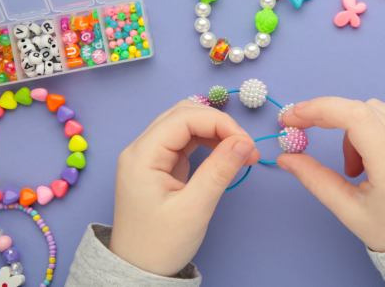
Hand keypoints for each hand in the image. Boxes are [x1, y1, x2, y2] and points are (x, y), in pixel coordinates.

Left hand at [109, 101, 260, 275]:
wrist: (138, 270)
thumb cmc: (159, 245)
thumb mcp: (194, 209)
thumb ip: (219, 171)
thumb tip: (245, 141)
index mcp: (142, 156)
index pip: (184, 118)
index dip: (219, 122)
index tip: (246, 142)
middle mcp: (142, 149)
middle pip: (184, 114)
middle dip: (219, 124)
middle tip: (246, 146)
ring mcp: (150, 156)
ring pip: (186, 124)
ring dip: (216, 131)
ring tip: (241, 151)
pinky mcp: (160, 164)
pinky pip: (186, 141)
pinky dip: (210, 142)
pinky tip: (227, 154)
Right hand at [277, 98, 384, 252]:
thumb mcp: (349, 210)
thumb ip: (314, 179)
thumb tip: (285, 157)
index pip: (354, 116)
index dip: (320, 109)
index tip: (295, 116)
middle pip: (362, 109)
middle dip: (336, 125)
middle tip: (336, 159)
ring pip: (379, 108)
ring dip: (360, 128)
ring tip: (365, 166)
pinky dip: (381, 124)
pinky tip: (381, 153)